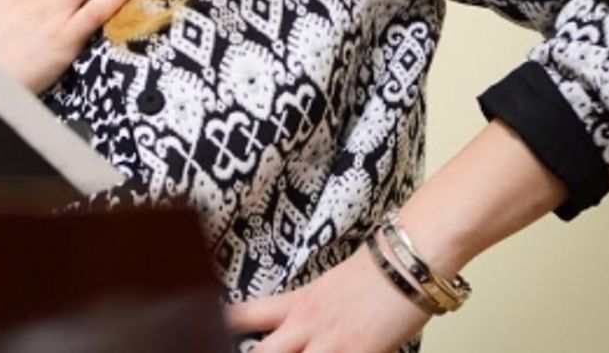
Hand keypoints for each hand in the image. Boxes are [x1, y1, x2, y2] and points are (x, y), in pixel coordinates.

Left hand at [225, 242, 430, 352]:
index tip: (203, 333)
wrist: (405, 263)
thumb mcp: (327, 289)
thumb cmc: (373, 274)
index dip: (222, 328)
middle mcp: (305, 327)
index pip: (245, 317)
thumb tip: (293, 329)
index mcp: (296, 305)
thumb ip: (306, 311)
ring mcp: (330, 345)